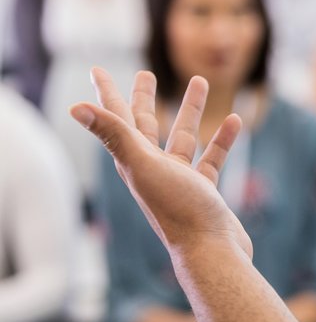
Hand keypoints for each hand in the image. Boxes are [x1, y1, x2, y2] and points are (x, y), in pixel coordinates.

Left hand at [70, 67, 252, 260]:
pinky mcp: (204, 192)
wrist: (211, 251)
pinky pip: (212, 158)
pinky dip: (222, 139)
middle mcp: (152, 170)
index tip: (96, 70)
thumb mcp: (144, 166)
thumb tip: (75, 107)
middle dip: (144, 99)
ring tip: (200, 83)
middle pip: (145, 126)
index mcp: (134, 162)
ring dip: (190, 111)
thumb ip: (114, 134)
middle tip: (145, 74)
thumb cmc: (178, 210)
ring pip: (184, 138)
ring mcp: (179, 181)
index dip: (105, 93)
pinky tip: (234, 121)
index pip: (116, 120)